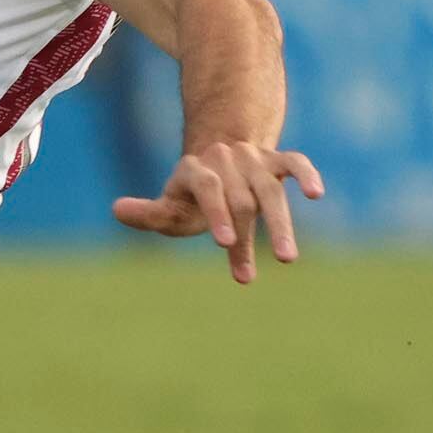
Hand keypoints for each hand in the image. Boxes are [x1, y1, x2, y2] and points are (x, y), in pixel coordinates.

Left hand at [115, 142, 324, 283]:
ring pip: (270, 189)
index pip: (207, 187)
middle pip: (241, 198)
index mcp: (195, 169)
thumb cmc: (193, 194)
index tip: (224, 243)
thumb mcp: (171, 205)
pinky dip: (306, 174)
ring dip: (279, 225)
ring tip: (285, 258)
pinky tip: (316, 194)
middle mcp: (225, 160)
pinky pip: (295, 162)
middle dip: (245, 237)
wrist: (221, 155)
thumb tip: (116, 210)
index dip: (217, 213)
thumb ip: (149, 213)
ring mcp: (253, 159)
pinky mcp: (277, 159)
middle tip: (246, 276)